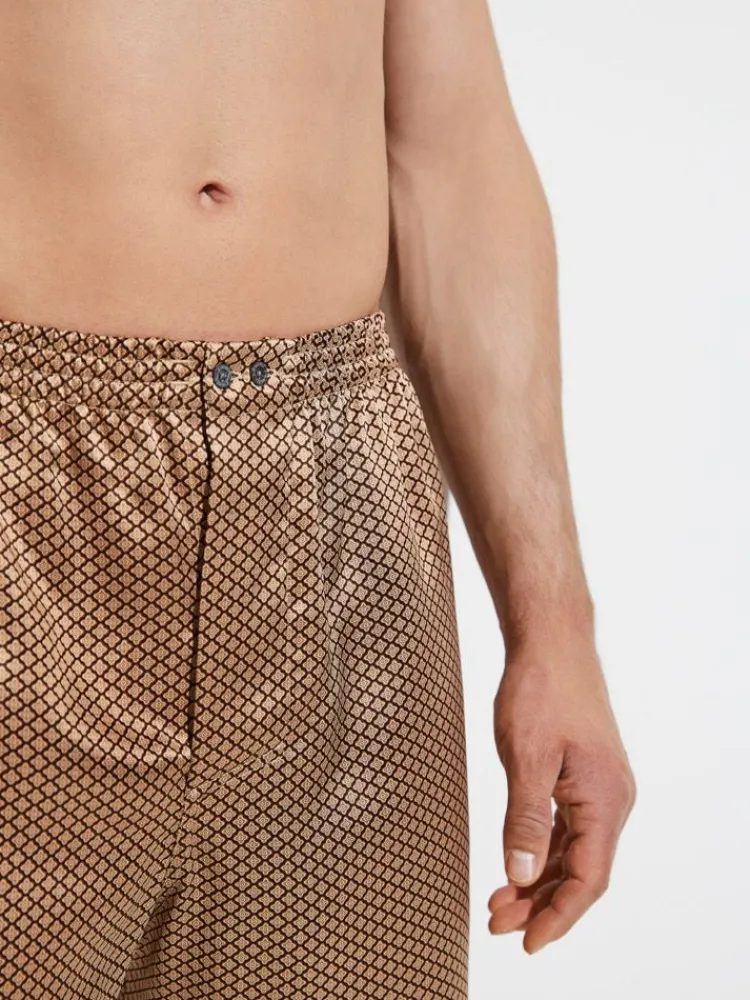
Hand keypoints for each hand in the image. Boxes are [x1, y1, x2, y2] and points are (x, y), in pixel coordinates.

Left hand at [487, 637, 635, 953]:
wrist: (551, 640)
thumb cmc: (540, 689)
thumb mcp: (526, 757)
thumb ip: (524, 819)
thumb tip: (520, 875)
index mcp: (606, 799)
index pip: (588, 879)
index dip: (558, 917)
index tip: (525, 943)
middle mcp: (612, 798)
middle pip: (582, 870)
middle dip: (540, 903)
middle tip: (496, 924)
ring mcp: (600, 786)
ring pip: (574, 850)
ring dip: (538, 879)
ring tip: (498, 901)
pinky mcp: (585, 774)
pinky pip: (569, 826)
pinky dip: (542, 848)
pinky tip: (516, 861)